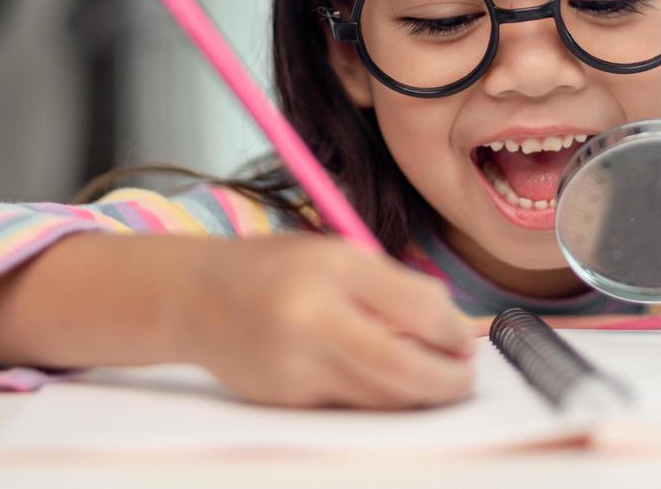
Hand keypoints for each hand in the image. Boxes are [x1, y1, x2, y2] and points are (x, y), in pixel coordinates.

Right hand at [178, 235, 477, 408]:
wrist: (194, 298)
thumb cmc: (274, 269)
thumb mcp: (334, 255)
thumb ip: (392, 286)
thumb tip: (452, 326)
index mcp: (334, 268)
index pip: (419, 308)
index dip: (455, 333)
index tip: (466, 341)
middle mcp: (314, 318)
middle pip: (406, 368)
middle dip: (448, 381)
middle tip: (465, 379)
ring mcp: (297, 364)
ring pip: (382, 397)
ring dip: (420, 397)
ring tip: (438, 385)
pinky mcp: (287, 398)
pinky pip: (350, 406)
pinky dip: (378, 400)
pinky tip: (389, 388)